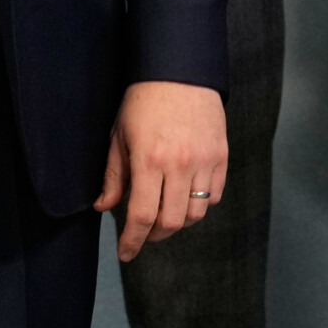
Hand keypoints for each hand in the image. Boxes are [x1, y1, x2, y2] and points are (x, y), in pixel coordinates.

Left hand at [97, 79, 227, 261]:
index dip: (132, 240)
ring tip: (161, 217)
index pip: (142, 215)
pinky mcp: (222, 159)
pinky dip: (199, 206)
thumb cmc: (141, 103)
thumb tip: (104, 207)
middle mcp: (181, 166)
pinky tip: (183, 199)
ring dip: (177, 222)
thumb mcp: (118, 136)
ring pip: (196, 213)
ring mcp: (206, 164)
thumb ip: (114, 176)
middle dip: (154, 236)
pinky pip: (215, 197)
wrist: (179, 74)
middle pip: (172, 222)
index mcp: (149, 161)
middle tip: (141, 236)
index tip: (125, 253)